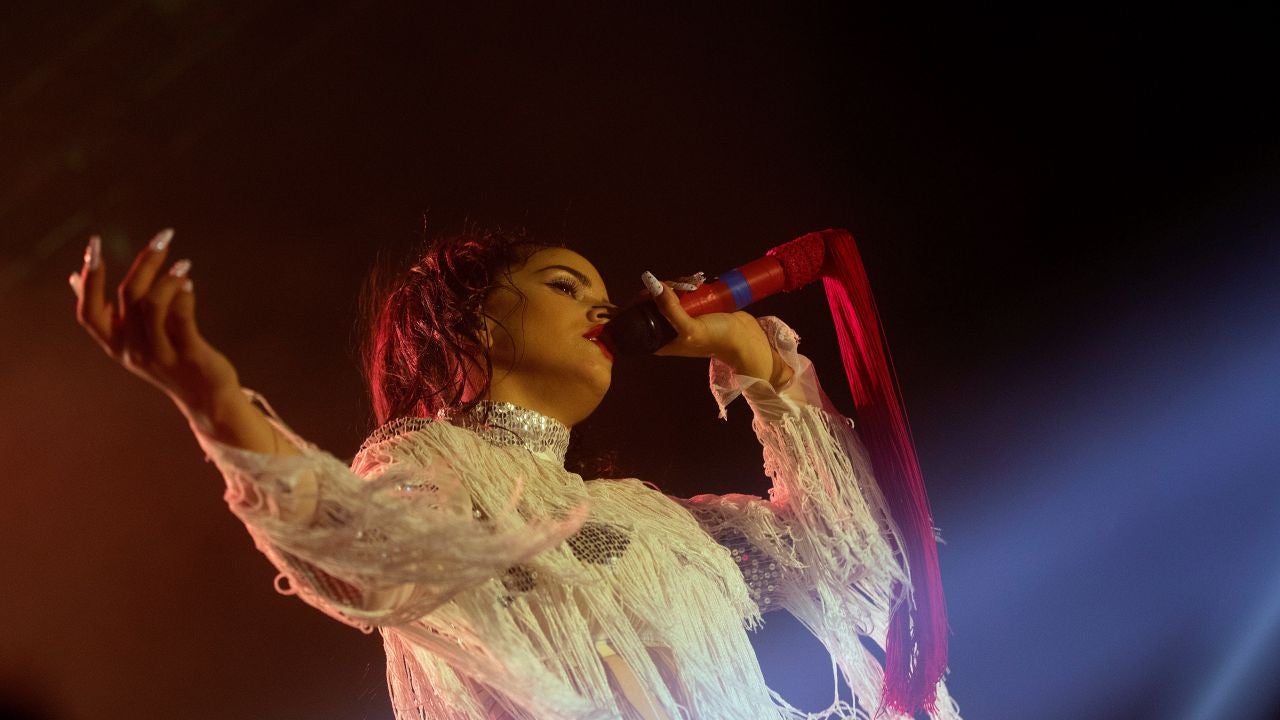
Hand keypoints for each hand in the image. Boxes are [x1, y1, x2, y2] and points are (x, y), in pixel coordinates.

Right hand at [70, 229, 241, 417]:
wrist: (207, 399)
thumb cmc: (169, 360)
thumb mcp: (133, 339)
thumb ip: (109, 312)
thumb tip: (73, 277)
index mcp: (116, 345)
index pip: (89, 312)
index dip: (89, 279)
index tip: (94, 245)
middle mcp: (133, 351)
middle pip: (128, 297)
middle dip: (145, 262)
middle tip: (164, 238)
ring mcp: (160, 355)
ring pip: (153, 304)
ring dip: (168, 277)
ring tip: (183, 264)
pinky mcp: (189, 355)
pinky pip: (181, 317)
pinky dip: (184, 294)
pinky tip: (189, 283)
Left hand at [641, 271, 793, 388]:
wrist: (746, 339)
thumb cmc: (717, 339)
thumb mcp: (690, 329)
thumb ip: (670, 310)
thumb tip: (654, 286)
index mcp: (661, 341)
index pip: (638, 319)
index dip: (640, 301)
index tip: (651, 288)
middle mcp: (668, 330)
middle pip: (653, 302)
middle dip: (663, 288)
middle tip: (679, 285)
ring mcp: (682, 318)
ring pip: (669, 294)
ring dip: (678, 284)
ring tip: (695, 283)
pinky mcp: (694, 309)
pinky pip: (684, 292)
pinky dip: (688, 285)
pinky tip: (698, 281)